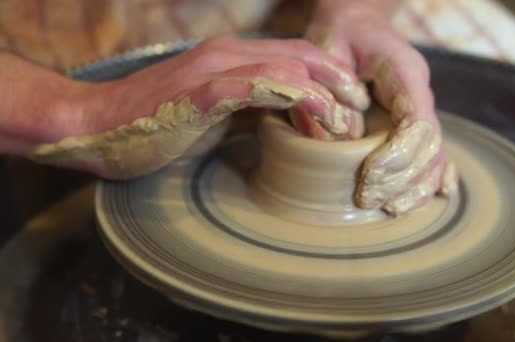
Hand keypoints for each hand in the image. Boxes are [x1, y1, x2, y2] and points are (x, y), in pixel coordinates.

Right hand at [29, 36, 368, 178]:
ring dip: (325, 96)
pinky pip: (259, 84)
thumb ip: (248, 113)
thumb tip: (285, 127)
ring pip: (289, 68)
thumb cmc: (153, 126)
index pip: (296, 56)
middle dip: (340, 80)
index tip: (352, 106)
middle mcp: (229, 54)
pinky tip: (316, 116)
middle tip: (362, 110)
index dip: (330, 76)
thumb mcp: (214, 118)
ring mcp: (216, 68)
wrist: (96, 128)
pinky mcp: (202, 90)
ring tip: (345, 125)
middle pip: (303, 55)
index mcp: (232, 59)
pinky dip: (293, 98)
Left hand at [305, 0, 457, 214]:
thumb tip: (343, 137)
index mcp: (404, 72)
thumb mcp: (327, 50)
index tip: (369, 175)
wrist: (355, 24)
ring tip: (391, 209)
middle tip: (368, 199)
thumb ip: (333, 91)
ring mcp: (420, 108)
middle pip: (429, 145)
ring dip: (417, 186)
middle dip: (402, 178)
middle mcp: (420, 93)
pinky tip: (439, 195)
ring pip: (434, 154)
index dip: (398, 154)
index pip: (417, 122)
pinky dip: (434, 176)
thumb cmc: (339, 35)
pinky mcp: (412, 121)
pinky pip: (432, 152)